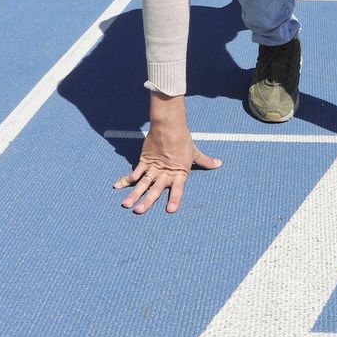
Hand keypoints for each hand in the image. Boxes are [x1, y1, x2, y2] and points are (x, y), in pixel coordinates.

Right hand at [114, 95, 220, 213]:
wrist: (169, 125)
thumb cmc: (183, 139)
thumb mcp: (194, 152)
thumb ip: (204, 161)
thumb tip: (219, 163)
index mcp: (179, 173)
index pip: (178, 189)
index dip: (174, 199)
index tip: (170, 210)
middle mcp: (165, 172)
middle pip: (155, 189)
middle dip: (147, 201)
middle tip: (139, 211)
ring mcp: (153, 167)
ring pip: (142, 183)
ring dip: (134, 194)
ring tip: (126, 204)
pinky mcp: (144, 160)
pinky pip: (134, 172)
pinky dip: (126, 179)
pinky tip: (118, 186)